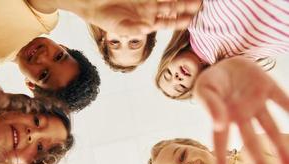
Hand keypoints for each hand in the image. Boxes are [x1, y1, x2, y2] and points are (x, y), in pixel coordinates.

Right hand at [86, 0, 201, 34]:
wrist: (95, 4)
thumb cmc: (106, 19)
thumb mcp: (119, 27)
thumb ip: (133, 29)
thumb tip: (147, 28)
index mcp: (147, 22)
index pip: (168, 23)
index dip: (179, 21)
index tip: (191, 19)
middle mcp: (150, 10)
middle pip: (172, 8)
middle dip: (186, 6)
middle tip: (200, 4)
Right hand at [195, 56, 288, 163]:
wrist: (225, 60)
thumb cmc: (211, 80)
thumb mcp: (204, 89)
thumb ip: (209, 106)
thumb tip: (219, 125)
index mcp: (223, 118)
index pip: (221, 144)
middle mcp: (241, 116)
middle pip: (252, 144)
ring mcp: (256, 103)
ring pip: (271, 129)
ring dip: (282, 149)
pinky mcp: (268, 88)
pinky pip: (284, 101)